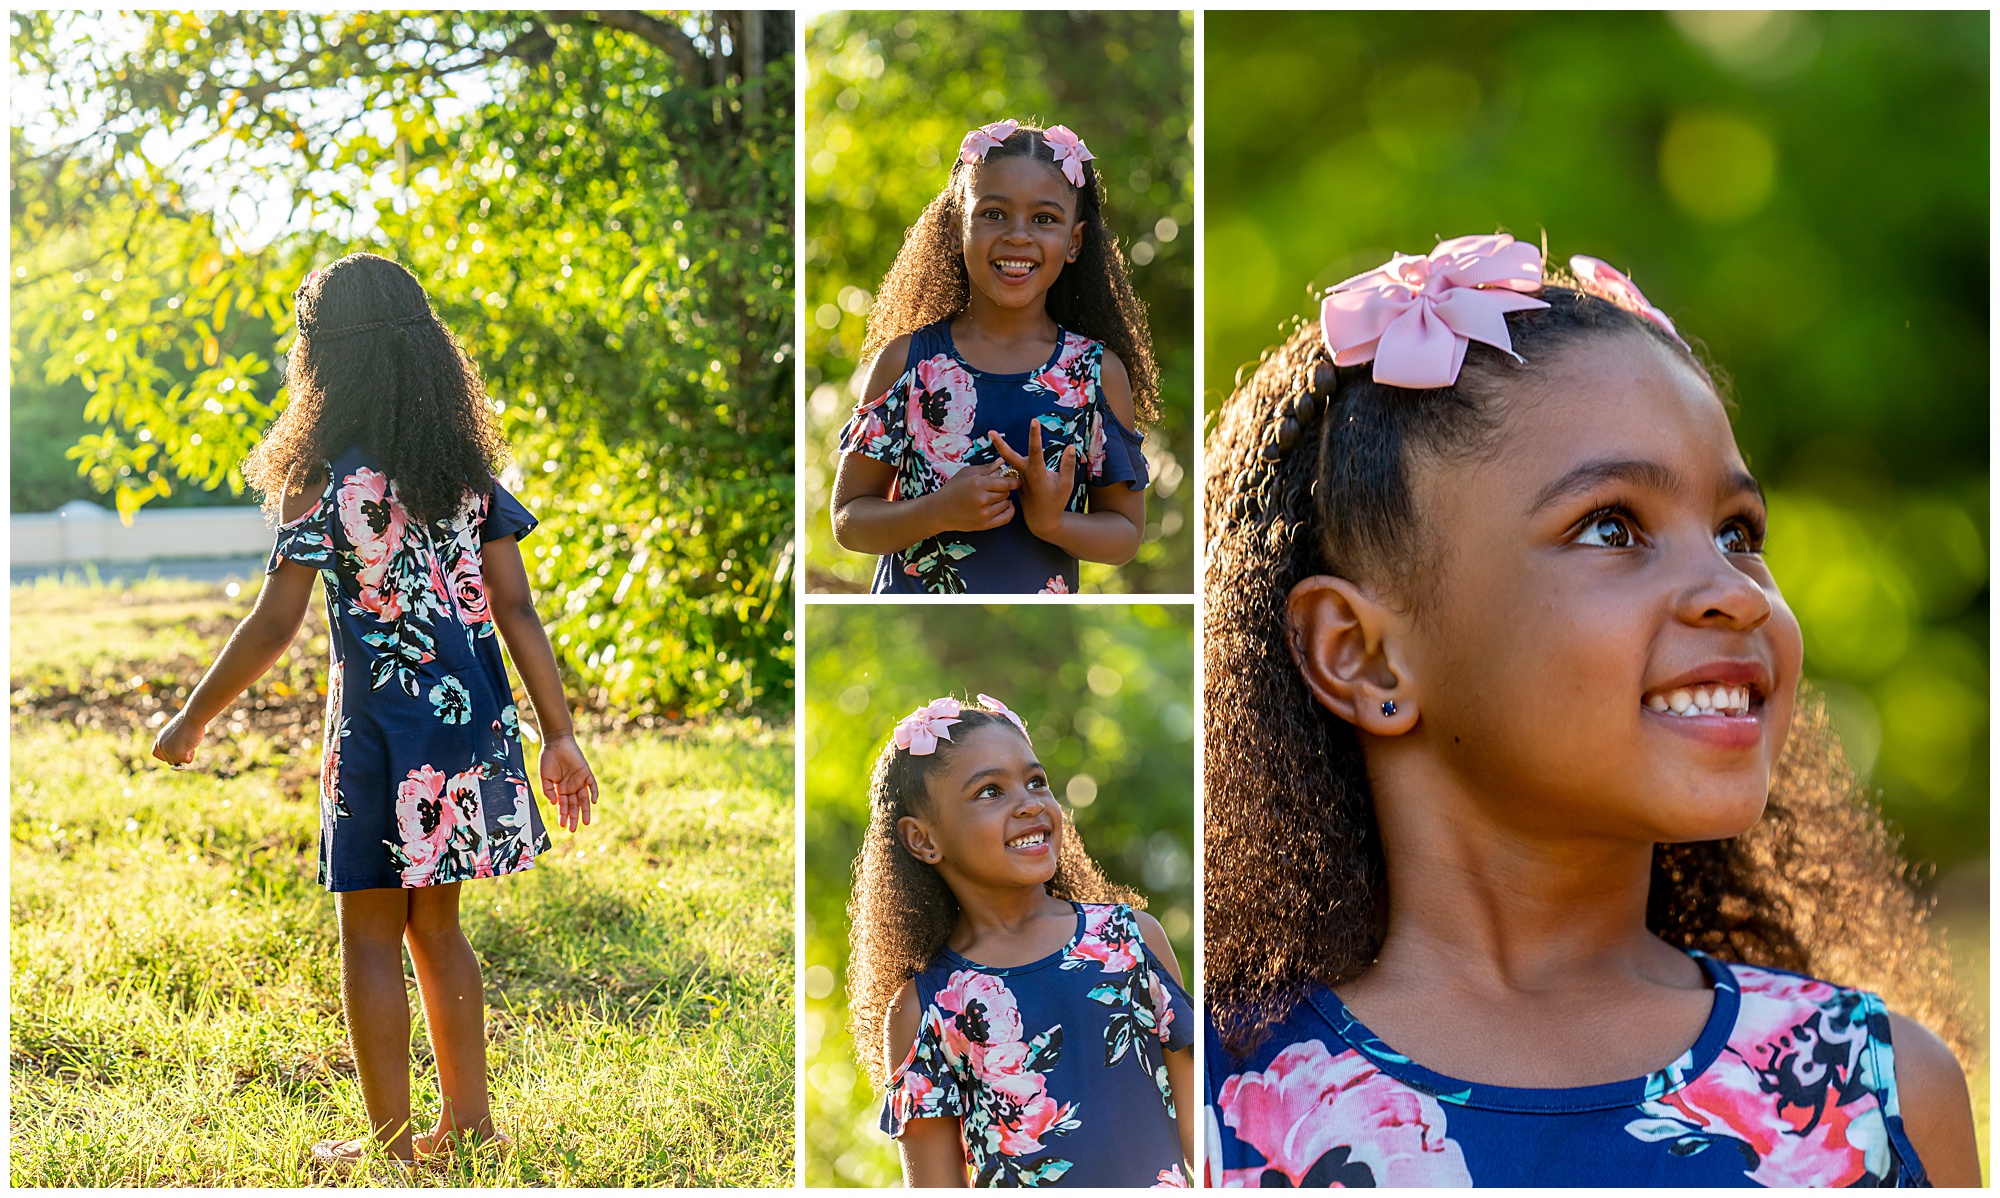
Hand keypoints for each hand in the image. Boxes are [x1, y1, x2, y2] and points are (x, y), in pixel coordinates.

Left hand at [151, 711, 204, 767]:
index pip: (156, 753)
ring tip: (189, 742)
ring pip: (178, 762)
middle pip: (169, 760)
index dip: (164, 757)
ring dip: (186, 755)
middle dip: (179, 757)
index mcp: (160, 738)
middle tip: (187, 747)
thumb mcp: (176, 732)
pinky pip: (187, 760)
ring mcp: (169, 751)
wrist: (192, 718)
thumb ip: (174, 741)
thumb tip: (181, 752)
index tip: (173, 755)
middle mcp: (162, 746)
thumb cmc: (188, 722)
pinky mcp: (178, 754)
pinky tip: (192, 744)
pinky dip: (192, 754)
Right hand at [538, 732, 597, 832]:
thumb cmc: (548, 759)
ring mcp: (579, 780)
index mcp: (560, 789)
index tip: (563, 825)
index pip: (564, 805)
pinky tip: (594, 801)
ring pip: (584, 798)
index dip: (563, 815)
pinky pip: (592, 784)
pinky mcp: (586, 772)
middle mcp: (571, 786)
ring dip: (585, 810)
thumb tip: (554, 803)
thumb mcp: (545, 777)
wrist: (556, 742)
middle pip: (574, 805)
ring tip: (585, 822)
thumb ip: (548, 790)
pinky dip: (594, 792)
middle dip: (573, 817)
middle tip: (573, 829)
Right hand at [924, 461, 1018, 533]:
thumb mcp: (967, 473)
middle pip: (1006, 493)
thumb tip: (1003, 461)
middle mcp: (982, 499)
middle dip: (1005, 489)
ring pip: (1006, 504)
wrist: (939, 511)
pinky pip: (1006, 517)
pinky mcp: (985, 525)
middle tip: (999, 487)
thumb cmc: (952, 489)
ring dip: (1004, 500)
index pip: (1006, 482)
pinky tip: (1005, 506)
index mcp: (978, 483)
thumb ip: (987, 468)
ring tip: (995, 496)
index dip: (1013, 481)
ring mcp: (984, 513)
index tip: (1016, 480)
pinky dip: (1009, 511)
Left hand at [990, 420, 1076, 537]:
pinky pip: (1012, 468)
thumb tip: (1071, 446)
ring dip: (1003, 448)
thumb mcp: (1066, 485)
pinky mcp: (1015, 481)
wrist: (1041, 520)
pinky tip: (1010, 457)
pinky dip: (1012, 460)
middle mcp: (1024, 475)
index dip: (1035, 435)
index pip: (1035, 450)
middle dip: (1000, 444)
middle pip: (1010, 456)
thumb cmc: (1056, 502)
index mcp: (1037, 474)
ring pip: (1011, 460)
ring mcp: (1017, 478)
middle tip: (990, 432)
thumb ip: (1068, 465)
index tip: (1034, 421)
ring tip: (995, 436)